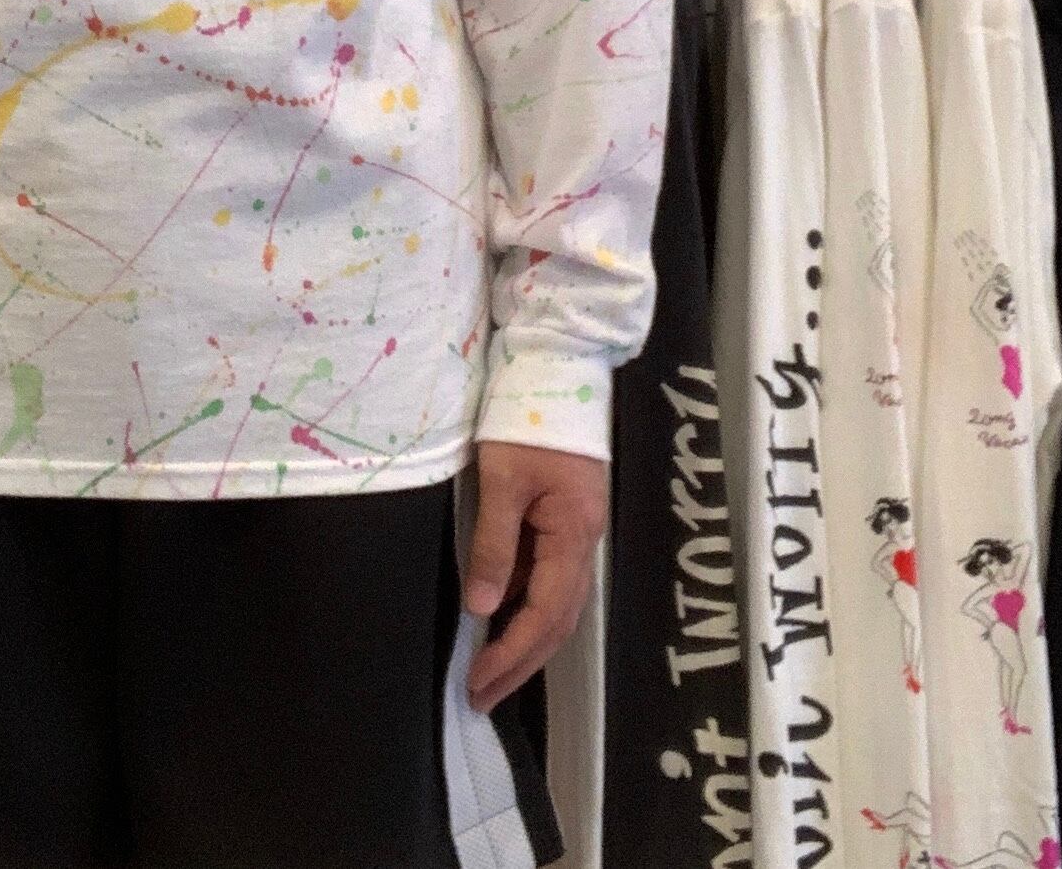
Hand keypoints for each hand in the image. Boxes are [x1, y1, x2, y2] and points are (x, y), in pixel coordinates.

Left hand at [463, 440, 607, 713]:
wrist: (559, 365)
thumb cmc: (527, 415)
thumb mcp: (503, 478)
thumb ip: (495, 544)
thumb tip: (483, 608)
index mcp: (572, 533)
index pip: (544, 612)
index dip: (511, 652)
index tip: (478, 681)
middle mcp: (584, 540)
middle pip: (558, 619)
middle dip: (520, 663)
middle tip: (481, 697)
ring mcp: (578, 530)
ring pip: (557, 603)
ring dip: (525, 642)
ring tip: (489, 673)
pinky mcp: (566, 519)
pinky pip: (549, 578)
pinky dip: (526, 607)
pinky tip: (500, 620)